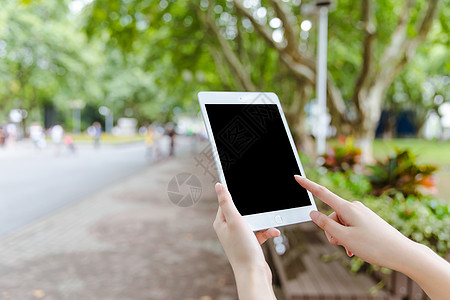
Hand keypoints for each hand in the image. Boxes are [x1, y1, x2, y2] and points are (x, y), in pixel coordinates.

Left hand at [213, 183, 278, 299]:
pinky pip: (259, 232)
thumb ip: (227, 202)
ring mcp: (239, 237)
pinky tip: (274, 232)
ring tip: (270, 224)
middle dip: (254, 210)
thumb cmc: (242, 249)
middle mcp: (228, 229)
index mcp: (221, 223)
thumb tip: (218, 185)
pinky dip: (267, 231)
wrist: (253, 274)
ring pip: (253, 221)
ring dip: (263, 221)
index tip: (244, 188)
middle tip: (261, 208)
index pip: (225, 202)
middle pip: (241, 211)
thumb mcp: (235, 220)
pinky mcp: (250, 244)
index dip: (234, 195)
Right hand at [294, 175, 412, 269]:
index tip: (296, 177)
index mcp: (347, 208)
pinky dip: (350, 237)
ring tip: (354, 249)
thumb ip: (326, 225)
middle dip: (332, 232)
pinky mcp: (366, 219)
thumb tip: (313, 213)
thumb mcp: (344, 237)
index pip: (322, 193)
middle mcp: (353, 207)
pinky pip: (350, 226)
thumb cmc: (374, 246)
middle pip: (330, 217)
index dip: (307, 185)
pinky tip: (357, 249)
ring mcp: (361, 213)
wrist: (401, 252)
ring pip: (340, 224)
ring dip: (342, 237)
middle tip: (345, 245)